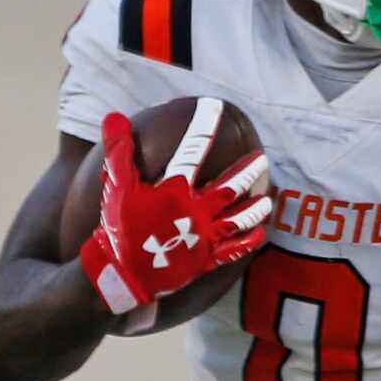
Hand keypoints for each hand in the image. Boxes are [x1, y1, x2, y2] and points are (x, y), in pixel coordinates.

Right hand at [78, 108, 271, 317]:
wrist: (121, 274)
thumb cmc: (117, 228)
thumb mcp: (115, 186)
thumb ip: (118, 150)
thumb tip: (113, 116)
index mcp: (175, 189)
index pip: (194, 149)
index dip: (204, 125)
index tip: (215, 106)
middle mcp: (195, 210)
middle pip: (230, 186)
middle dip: (248, 171)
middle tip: (261, 158)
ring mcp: (202, 236)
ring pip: (238, 218)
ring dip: (254, 207)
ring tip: (267, 198)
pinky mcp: (204, 260)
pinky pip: (232, 251)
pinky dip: (248, 242)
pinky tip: (260, 234)